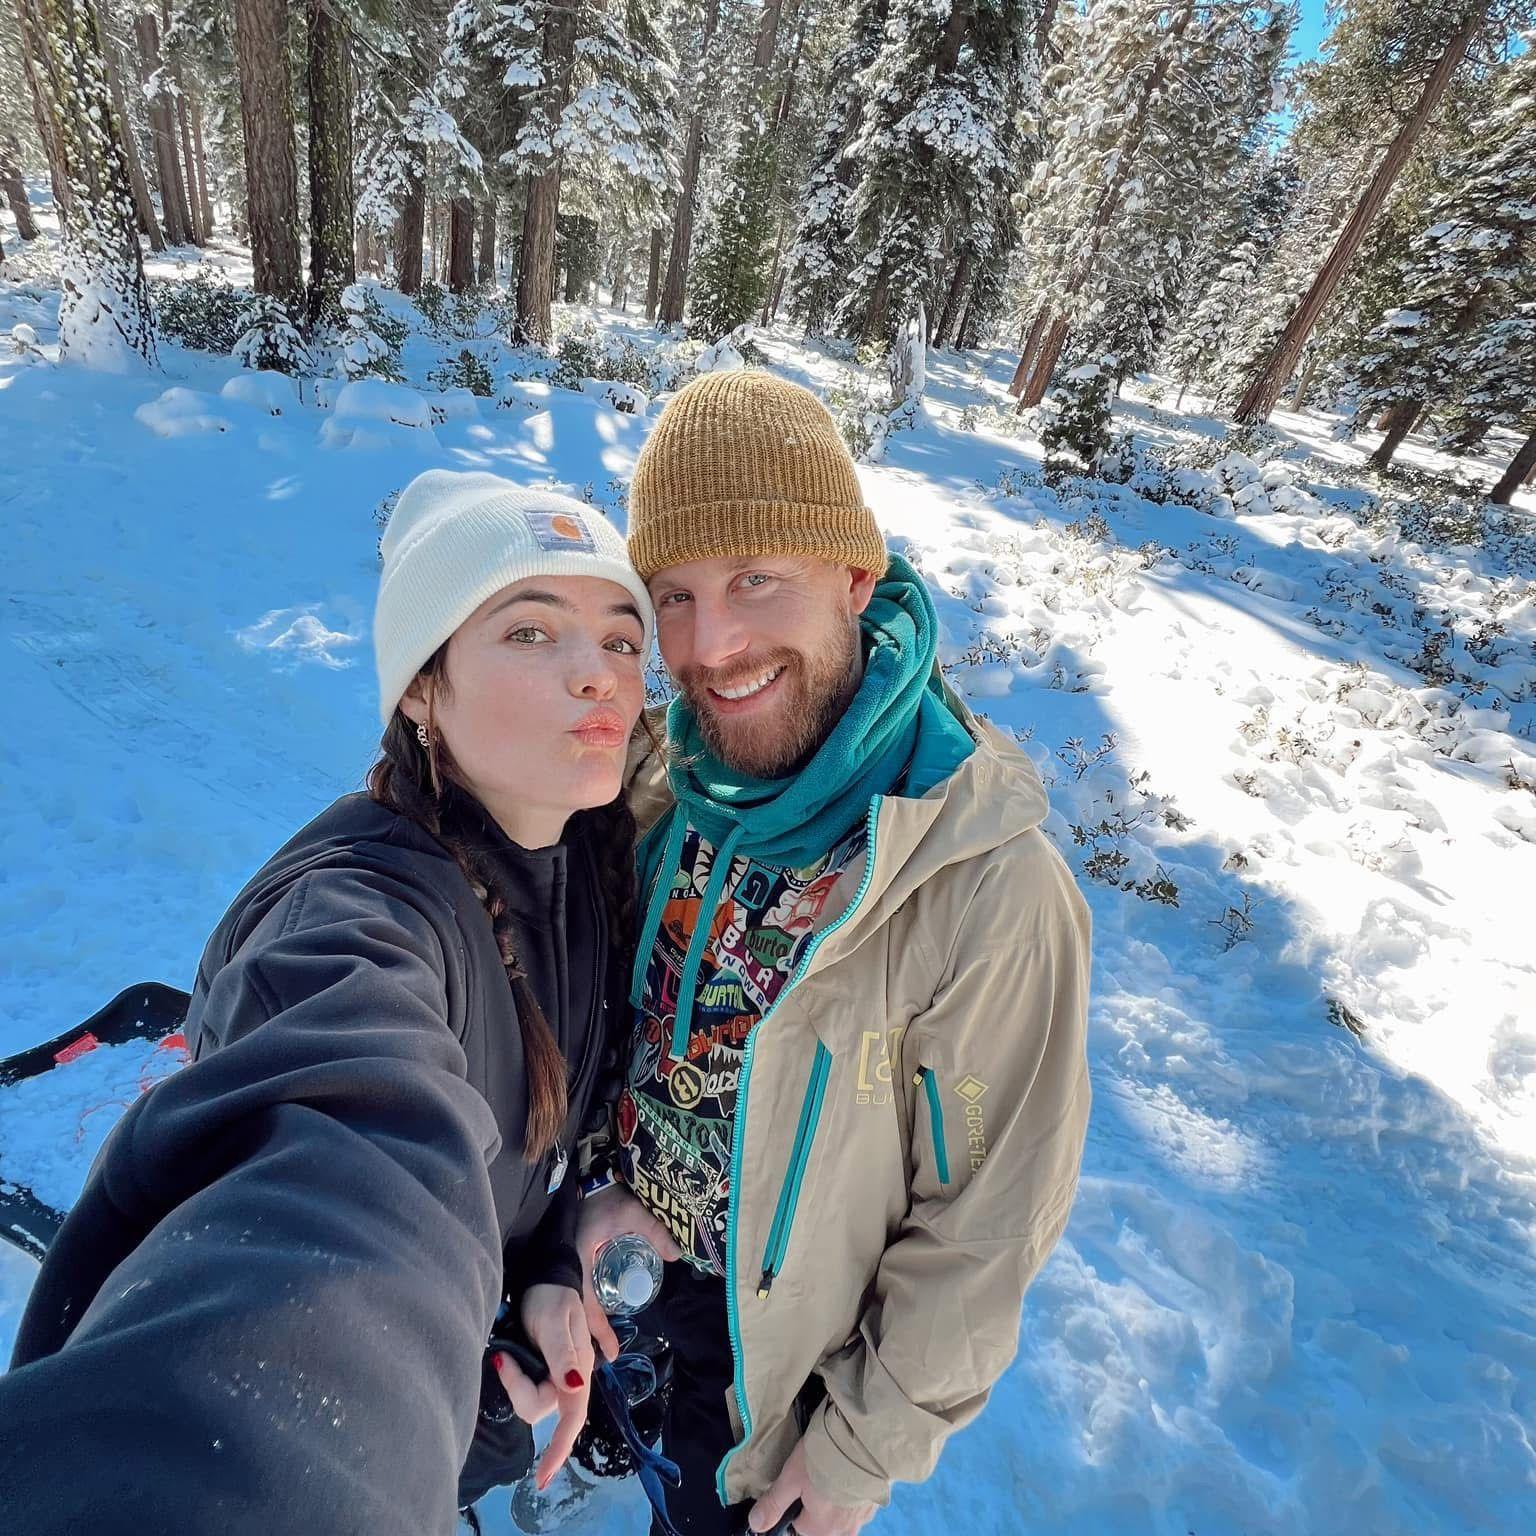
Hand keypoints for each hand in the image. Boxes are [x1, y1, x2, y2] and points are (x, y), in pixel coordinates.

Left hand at [491, 1283, 592, 1490]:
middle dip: (518, 1390)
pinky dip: (513, 1379)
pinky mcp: (539, 1369)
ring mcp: (554, 1375)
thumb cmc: (550, 1294)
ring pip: (530, 1400)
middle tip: (502, 1358)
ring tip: (502, 1352)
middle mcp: (568, 1378)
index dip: (559, 1448)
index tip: (541, 1479)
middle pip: (540, 1408)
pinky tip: (504, 1361)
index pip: (572, 1417)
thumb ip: (562, 1354)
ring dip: (512, 1382)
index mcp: (578, 1369)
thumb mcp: (554, 1320)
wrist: (542, 1273)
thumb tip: (575, 1388)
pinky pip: (525, 1388)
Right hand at [574, 1184, 680, 1361]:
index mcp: (581, 1259)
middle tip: (610, 1356)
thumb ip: (655, 1232)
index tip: (611, 1353)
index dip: (598, 1330)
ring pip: (581, 1302)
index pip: (586, 1304)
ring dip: (592, 1322)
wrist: (594, 1180)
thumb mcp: (634, 1213)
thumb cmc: (610, 1197)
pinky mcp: (580, 1261)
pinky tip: (604, 1314)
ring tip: (607, 1343)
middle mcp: (573, 1266)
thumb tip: (677, 1256)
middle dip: (592, 1334)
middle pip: (580, 1309)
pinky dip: (592, 1306)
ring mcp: (575, 1264)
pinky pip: (584, 1290)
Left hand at [748, 1436, 875, 1535]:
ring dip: (835, 1495)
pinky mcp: (877, 1500)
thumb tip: (755, 1524)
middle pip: (821, 1520)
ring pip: (841, 1511)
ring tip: (833, 1468)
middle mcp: (845, 1530)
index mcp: (822, 1529)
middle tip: (814, 1471)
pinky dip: (853, 1489)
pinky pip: (858, 1501)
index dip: (794, 1503)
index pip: (798, 1526)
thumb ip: (773, 1503)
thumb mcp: (791, 1478)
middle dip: (816, 1501)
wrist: (865, 1440)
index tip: (796, 1482)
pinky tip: (849, 1469)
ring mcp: (863, 1517)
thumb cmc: (824, 1460)